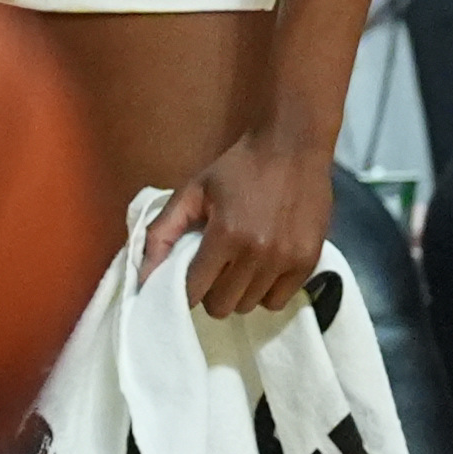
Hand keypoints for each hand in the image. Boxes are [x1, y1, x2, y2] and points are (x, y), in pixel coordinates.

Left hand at [141, 124, 329, 319]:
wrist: (292, 148)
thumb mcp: (191, 192)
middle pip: (222, 305)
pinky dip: (265, 291)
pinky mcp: (309, 261)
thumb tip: (142, 277)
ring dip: (237, 292)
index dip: (184, 289)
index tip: (186, 277)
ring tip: (237, 268)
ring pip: (249, 305)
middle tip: (212, 271)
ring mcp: (287, 260)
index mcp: (225, 235)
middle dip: (210, 292)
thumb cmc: (236, 169)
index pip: (194, 291)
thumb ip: (161, 234)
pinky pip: (278, 300)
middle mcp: (258, 253)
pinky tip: (260, 270)